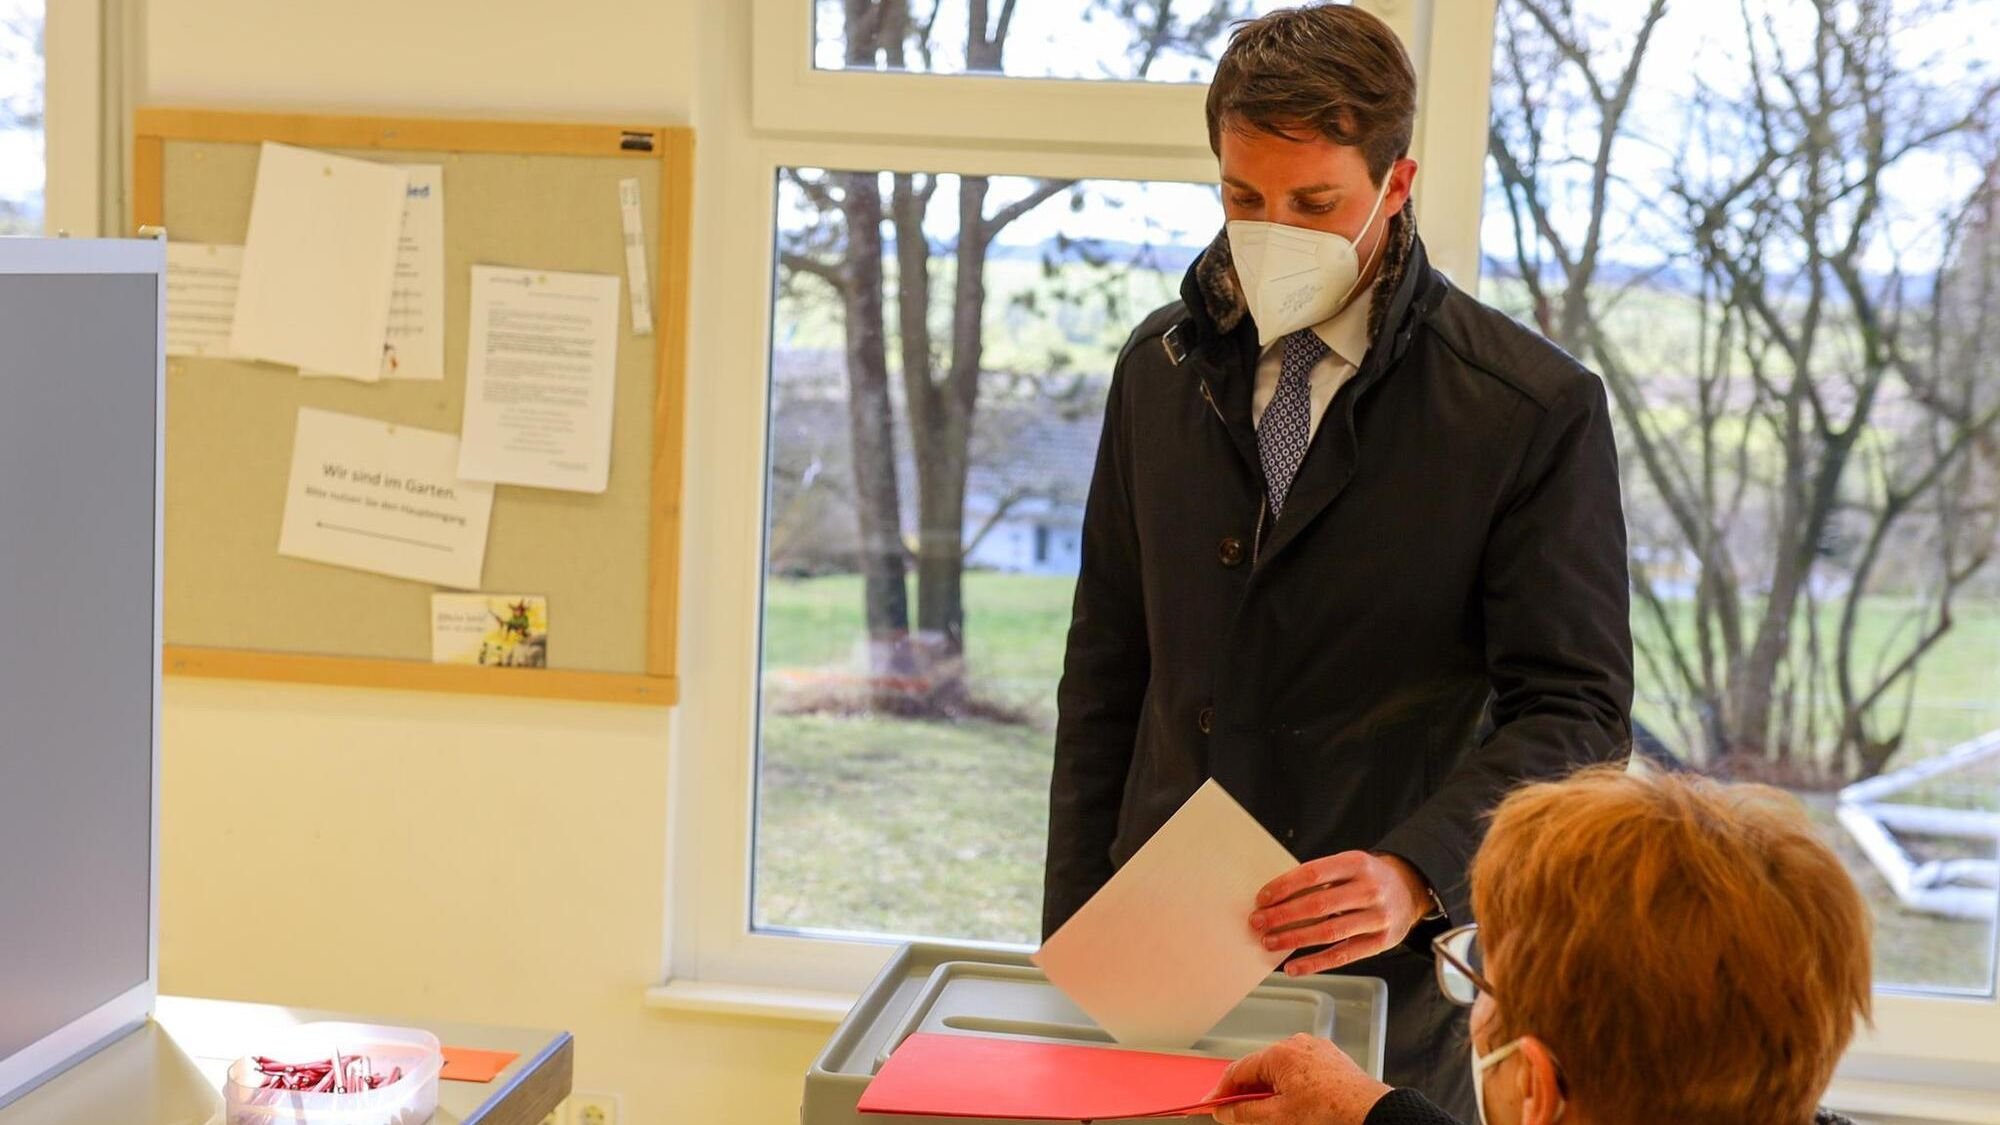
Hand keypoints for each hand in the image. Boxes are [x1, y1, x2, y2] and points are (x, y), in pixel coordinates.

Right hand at [1206, 1033, 1391, 1124]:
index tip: (1212, 1106)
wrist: (1372, 1114)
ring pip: (1280, 1071)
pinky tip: (1292, 1106)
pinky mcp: (1331, 1060)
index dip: (1222, 1091)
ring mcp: (1316, 1050)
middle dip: (1247, 1093)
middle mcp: (1297, 1044)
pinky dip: (1290, 1087)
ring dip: (1269, 1091)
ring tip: (1268, 1115)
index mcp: (1279, 1053)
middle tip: (1236, 1115)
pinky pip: (1301, 1071)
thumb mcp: (1278, 1117)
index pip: (1238, 1071)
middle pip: (1259, 1069)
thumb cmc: (1330, 1113)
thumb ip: (1244, 1113)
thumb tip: (1225, 1111)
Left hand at [1248, 851, 1431, 975]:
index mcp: (1357, 863)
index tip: (1262, 898)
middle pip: (1318, 905)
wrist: (1410, 888)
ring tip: (1269, 942)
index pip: (1313, 874)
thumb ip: (1320, 879)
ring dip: (1294, 939)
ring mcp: (1378, 917)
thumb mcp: (1348, 866)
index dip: (1284, 886)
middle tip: (1258, 922)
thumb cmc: (1367, 878)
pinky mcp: (1381, 942)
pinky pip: (1342, 955)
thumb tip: (1275, 898)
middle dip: (1282, 915)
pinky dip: (1315, 963)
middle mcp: (1370, 889)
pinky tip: (1293, 967)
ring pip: (1328, 932)